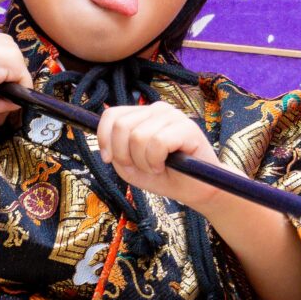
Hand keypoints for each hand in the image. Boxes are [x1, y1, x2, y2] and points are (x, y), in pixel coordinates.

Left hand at [96, 100, 222, 213]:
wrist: (195, 190)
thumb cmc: (164, 176)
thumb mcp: (130, 167)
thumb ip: (115, 152)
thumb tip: (106, 140)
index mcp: (143, 114)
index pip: (112, 115)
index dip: (104, 139)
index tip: (109, 159)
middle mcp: (157, 109)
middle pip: (121, 126)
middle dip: (124, 155)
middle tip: (141, 167)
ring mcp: (173, 116)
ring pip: (138, 136)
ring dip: (143, 161)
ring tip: (156, 167)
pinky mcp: (188, 127)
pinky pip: (157, 142)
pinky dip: (156, 160)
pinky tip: (166, 165)